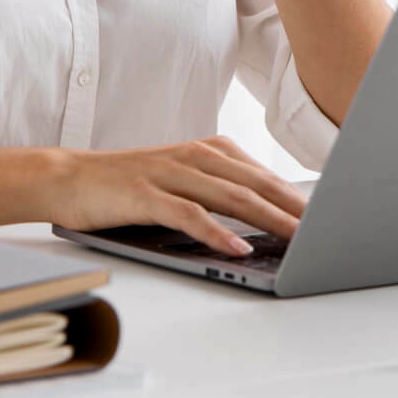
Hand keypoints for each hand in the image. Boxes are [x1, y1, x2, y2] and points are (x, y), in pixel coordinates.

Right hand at [52, 135, 306, 256]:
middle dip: (294, 207)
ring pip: (230, 196)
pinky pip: (188, 213)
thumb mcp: (179, 181)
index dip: (296, 195)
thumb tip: (264, 220)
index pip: (261, 174)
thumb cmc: (127, 185)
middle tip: (330, 227)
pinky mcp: (145, 194)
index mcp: (206, 150)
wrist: (68, 178)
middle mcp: (193, 156)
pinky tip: (237, 247)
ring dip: (267, 218)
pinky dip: (215, 231)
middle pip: (254, 183)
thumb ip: (218, 192)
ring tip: (298, 238)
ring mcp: (169, 173)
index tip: (329, 215)